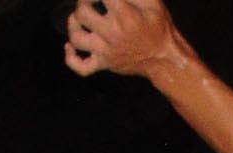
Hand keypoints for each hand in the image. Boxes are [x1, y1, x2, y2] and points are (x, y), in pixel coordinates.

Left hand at [63, 0, 181, 78]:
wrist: (163, 59)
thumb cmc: (157, 27)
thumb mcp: (152, 3)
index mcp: (126, 17)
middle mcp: (113, 34)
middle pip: (82, 13)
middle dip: (82, 1)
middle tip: (89, 1)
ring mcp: (106, 52)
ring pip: (77, 38)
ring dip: (73, 25)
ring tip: (77, 18)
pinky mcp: (103, 64)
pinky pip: (81, 67)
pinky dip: (70, 58)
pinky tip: (69, 46)